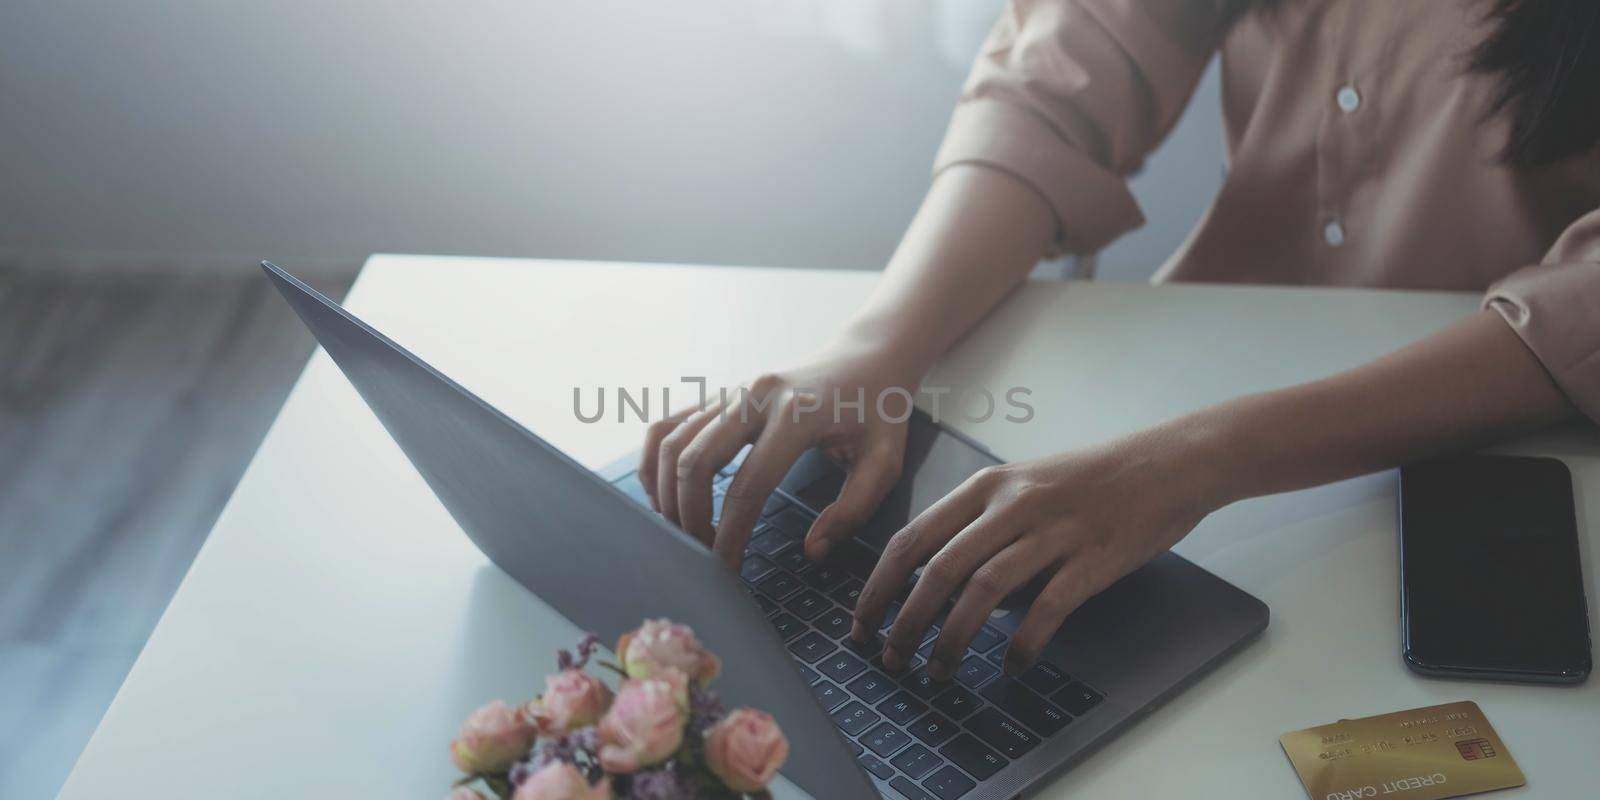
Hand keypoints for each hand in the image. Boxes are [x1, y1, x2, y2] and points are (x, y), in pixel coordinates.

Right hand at [637, 348, 916, 567]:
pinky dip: (656, 460)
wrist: (866, 358)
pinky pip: (669, 424)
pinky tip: (664, 494)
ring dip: (667, 493)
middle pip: (697, 461)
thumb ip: (852, 510)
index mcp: (797, 414)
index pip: (749, 485)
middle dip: (690, 516)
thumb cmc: (876, 415)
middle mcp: (755, 396)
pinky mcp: (720, 393)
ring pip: (674, 442)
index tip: (726, 570)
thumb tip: (811, 552)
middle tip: (701, 554)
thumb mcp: (883, 463)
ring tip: (683, 531)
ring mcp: (732, 390)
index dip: (731, 533)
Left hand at [851, 431, 1227, 678]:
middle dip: (905, 621)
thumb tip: (944, 587)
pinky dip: (1023, 644)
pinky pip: (1047, 608)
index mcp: (986, 486)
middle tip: (892, 659)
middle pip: (938, 570)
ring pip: (983, 590)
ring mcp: (1053, 531)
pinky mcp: (1092, 558)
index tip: (862, 622)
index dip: (880, 585)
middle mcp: (1012, 505)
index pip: (912, 538)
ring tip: (939, 671)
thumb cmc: (1091, 479)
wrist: (1167, 462)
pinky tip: (1012, 667)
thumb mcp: (1023, 486)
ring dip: (953, 639)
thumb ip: (982, 527)